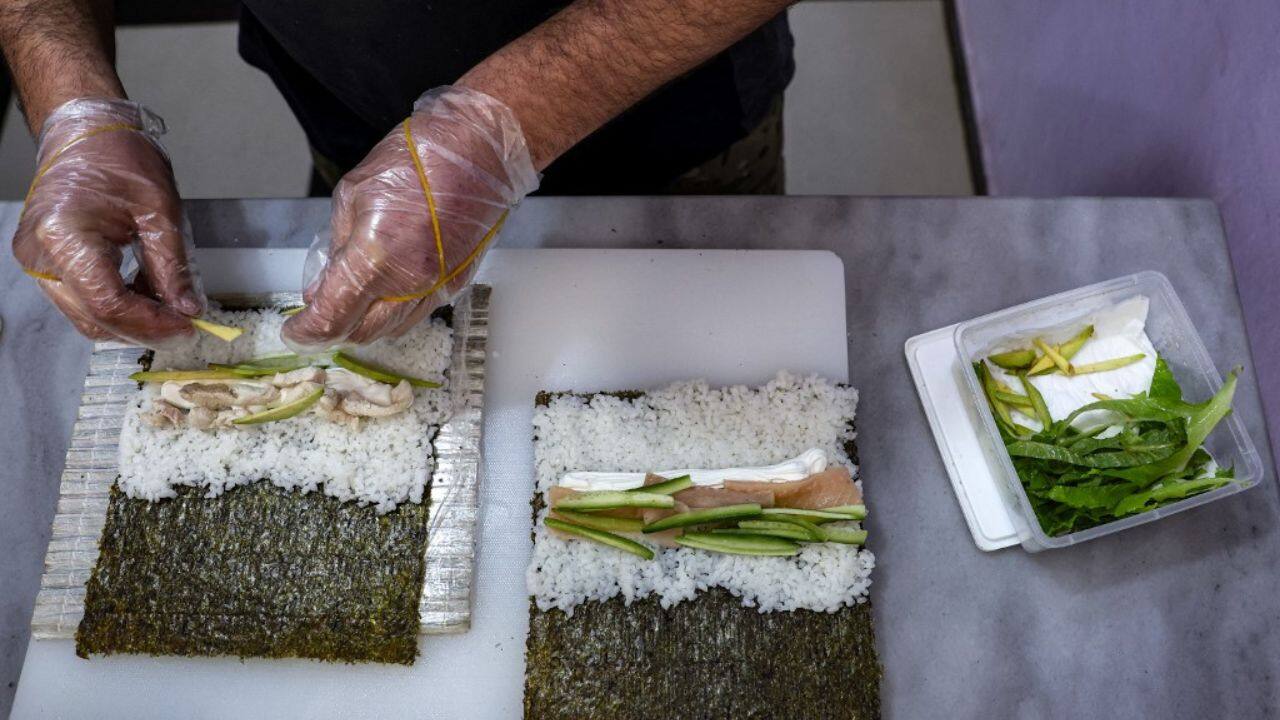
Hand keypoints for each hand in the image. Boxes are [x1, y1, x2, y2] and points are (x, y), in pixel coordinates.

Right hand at [12, 98, 203, 344]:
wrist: (84, 132)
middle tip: (185, 328)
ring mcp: (38, 261)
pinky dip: (116, 305)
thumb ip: (173, 267)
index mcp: (65, 235)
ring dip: (131, 321)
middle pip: (94, 318)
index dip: (151, 324)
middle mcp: (41, 255)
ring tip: (170, 311)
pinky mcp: (45, 263)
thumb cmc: (118, 157)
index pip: (109, 303)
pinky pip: (81, 300)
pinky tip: (147, 296)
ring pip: (86, 316)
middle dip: (144, 329)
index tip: (187, 328)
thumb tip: (188, 309)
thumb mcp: (160, 210)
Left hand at [283, 86, 537, 349]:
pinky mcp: (457, 284)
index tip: (295, 329)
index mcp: (376, 256)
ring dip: (366, 320)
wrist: (479, 151)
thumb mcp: (353, 192)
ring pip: (391, 328)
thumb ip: (337, 245)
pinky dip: (393, 310)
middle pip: (362, 333)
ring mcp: (437, 288)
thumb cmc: (418, 159)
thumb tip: (323, 286)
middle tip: (318, 312)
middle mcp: (409, 283)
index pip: (333, 318)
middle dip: (335, 329)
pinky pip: (416, 313)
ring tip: (351, 296)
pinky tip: (384, 287)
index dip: (307, 331)